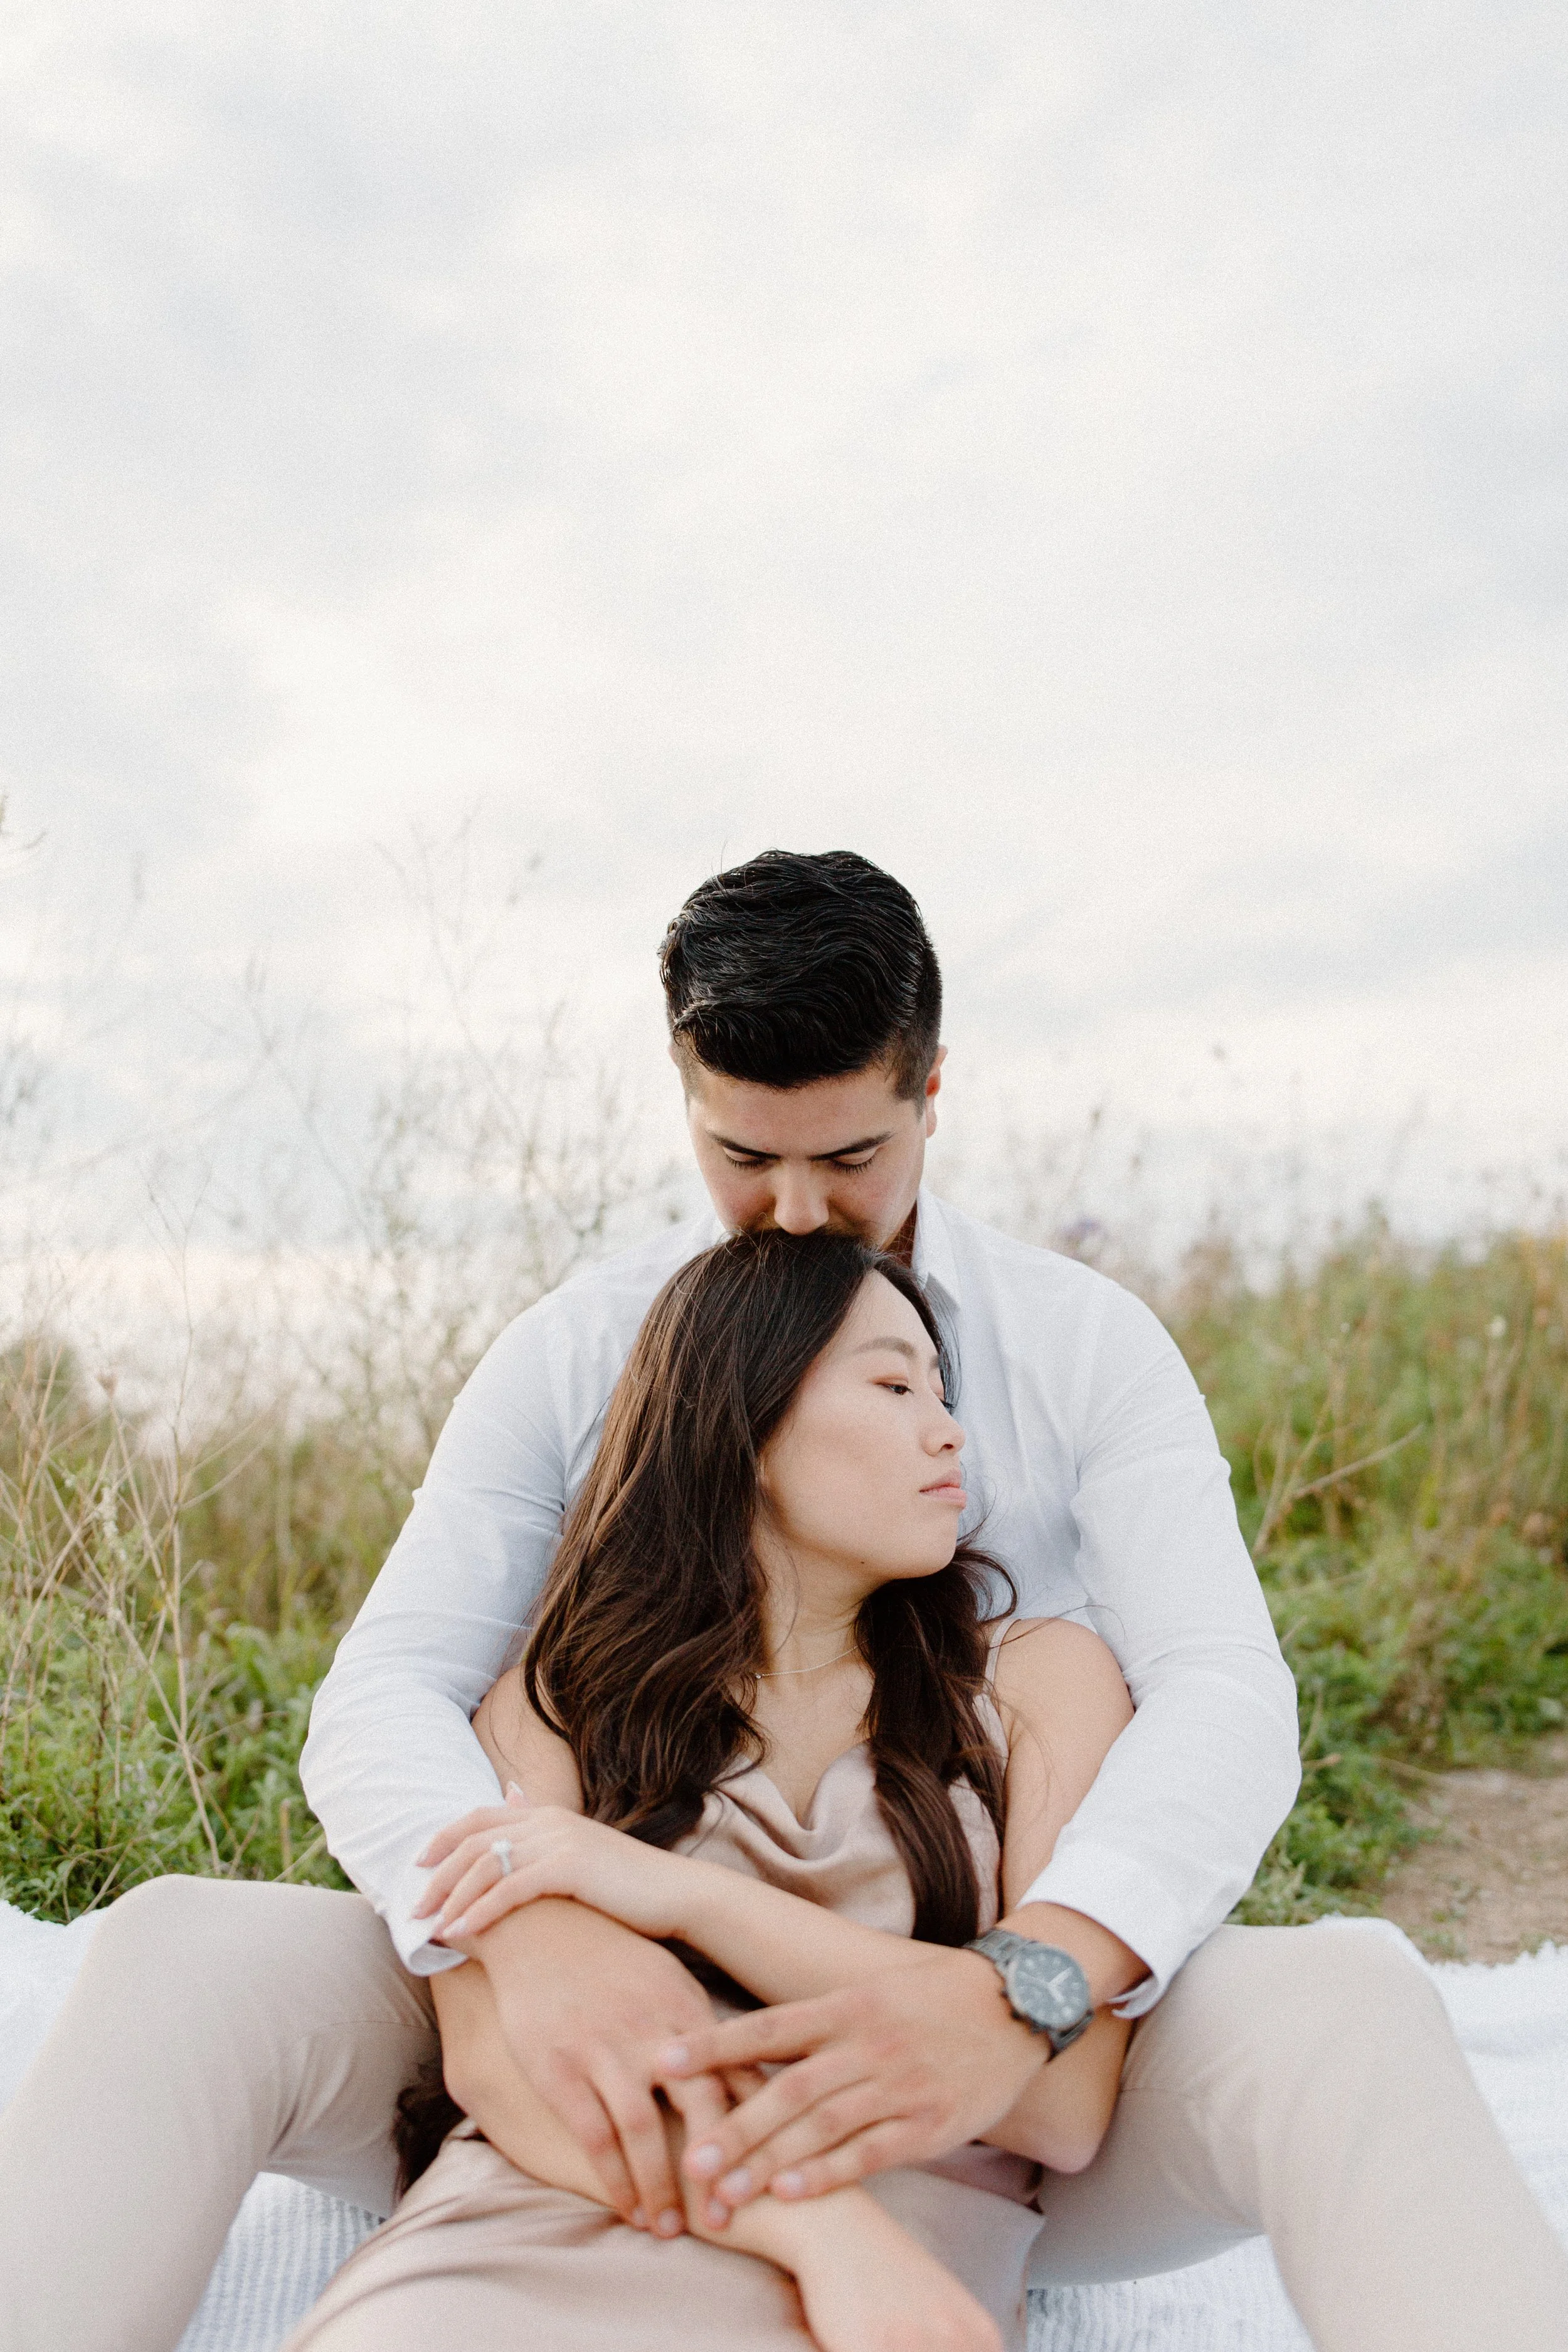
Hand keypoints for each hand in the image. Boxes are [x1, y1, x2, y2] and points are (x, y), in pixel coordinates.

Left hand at [417, 1795, 688, 1942]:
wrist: (678, 1895)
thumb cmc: (631, 1891)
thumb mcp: (583, 1863)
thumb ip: (547, 1854)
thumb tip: (518, 1863)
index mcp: (550, 1814)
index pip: (482, 1816)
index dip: (445, 1837)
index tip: (419, 1863)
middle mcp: (549, 1821)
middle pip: (474, 1840)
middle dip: (438, 1874)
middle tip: (414, 1906)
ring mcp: (558, 1841)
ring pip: (485, 1865)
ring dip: (451, 1896)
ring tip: (431, 1926)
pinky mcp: (568, 1868)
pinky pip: (509, 1889)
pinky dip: (479, 1911)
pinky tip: (460, 1933)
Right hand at [459, 1895, 746, 2235]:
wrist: (539, 1926)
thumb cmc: (615, 1960)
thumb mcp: (670, 1983)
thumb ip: (708, 2035)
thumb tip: (758, 2083)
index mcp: (685, 2007)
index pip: (734, 2075)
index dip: (754, 2130)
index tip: (769, 2177)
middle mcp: (650, 2029)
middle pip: (699, 2106)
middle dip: (715, 2169)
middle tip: (723, 2221)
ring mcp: (602, 2048)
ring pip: (642, 2131)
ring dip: (659, 2187)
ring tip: (668, 2229)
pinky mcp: (558, 2067)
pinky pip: (592, 2135)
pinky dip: (613, 2179)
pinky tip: (625, 2207)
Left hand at [658, 1946, 1046, 2209]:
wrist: (1016, 2002)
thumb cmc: (933, 1998)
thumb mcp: (871, 1992)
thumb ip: (818, 2021)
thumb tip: (752, 2044)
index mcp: (845, 2007)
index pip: (766, 2028)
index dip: (712, 2047)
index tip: (662, 2062)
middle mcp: (865, 2043)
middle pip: (787, 2090)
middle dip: (735, 2127)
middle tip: (690, 2160)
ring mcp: (898, 2084)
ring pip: (821, 2127)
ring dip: (769, 2161)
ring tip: (725, 2193)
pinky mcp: (929, 2122)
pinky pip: (870, 2152)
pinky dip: (828, 2172)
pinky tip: (791, 2190)